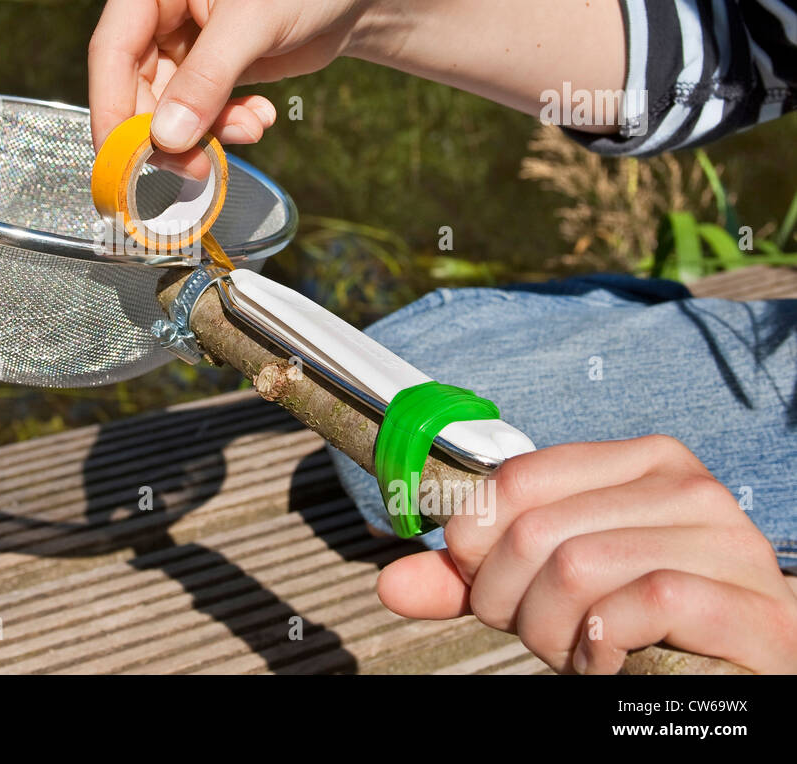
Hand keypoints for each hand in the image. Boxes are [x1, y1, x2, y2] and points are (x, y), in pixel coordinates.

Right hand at [87, 0, 624, 177]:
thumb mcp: (255, 21)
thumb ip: (205, 82)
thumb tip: (164, 142)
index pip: (111, 48)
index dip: (112, 110)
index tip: (123, 164)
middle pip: (132, 83)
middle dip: (165, 131)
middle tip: (197, 170)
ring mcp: (175, 30)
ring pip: (163, 104)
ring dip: (202, 131)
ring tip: (250, 130)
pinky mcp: (202, 59)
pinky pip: (192, 108)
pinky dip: (219, 124)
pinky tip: (258, 118)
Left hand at [376, 434, 796, 672]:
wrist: (738, 674)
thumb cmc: (640, 624)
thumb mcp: (544, 588)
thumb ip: (472, 579)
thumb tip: (390, 582)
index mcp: (637, 462)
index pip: (514, 480)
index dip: (477, 542)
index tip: (485, 582)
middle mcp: (686, 485)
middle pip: (536, 529)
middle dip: (509, 599)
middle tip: (533, 631)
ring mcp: (725, 541)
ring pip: (577, 567)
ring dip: (552, 630)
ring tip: (573, 649)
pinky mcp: (746, 603)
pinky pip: (636, 605)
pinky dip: (602, 644)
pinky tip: (611, 658)